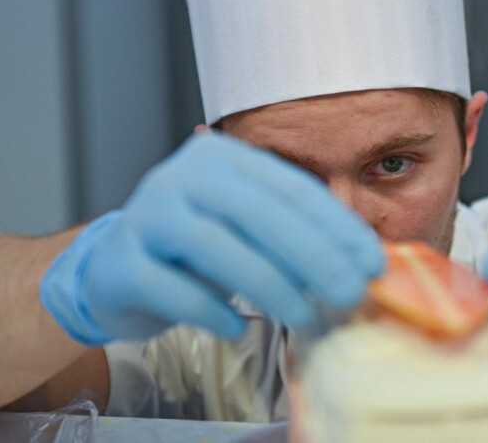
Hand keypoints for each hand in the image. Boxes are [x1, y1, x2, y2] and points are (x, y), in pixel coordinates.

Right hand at [40, 132, 382, 344]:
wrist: (115, 270)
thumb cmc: (197, 250)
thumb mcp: (247, 228)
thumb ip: (294, 234)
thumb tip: (360, 263)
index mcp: (222, 158)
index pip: (291, 188)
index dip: (337, 226)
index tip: (372, 263)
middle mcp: (181, 177)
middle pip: (257, 212)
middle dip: (313, 255)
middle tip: (350, 293)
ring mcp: (146, 216)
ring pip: (215, 245)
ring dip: (269, 285)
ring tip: (305, 316)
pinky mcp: (121, 262)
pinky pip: (172, 288)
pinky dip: (211, 310)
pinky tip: (238, 328)